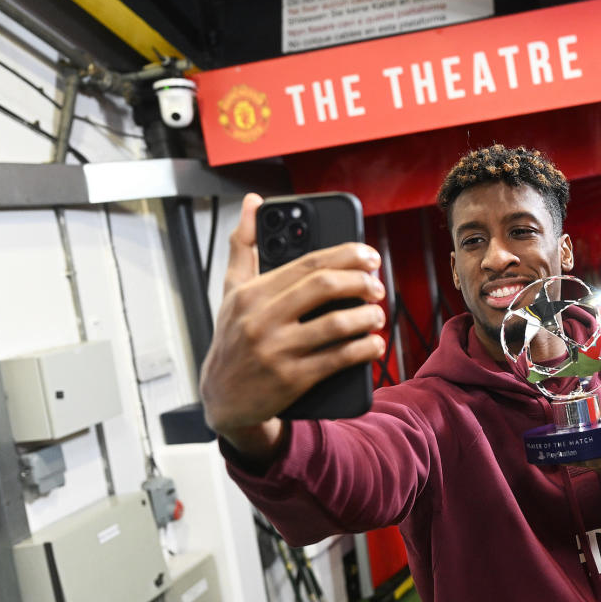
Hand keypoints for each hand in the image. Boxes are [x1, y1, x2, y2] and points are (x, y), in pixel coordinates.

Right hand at [199, 193, 387, 456]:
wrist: (222, 400)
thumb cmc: (233, 339)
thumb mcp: (231, 291)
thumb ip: (243, 245)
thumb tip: (253, 201)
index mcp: (251, 292)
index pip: (308, 263)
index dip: (347, 255)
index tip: (370, 256)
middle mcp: (261, 319)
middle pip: (324, 287)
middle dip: (361, 282)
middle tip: (377, 286)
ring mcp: (276, 351)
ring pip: (336, 324)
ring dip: (367, 317)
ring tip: (376, 315)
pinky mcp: (291, 380)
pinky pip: (338, 359)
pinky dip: (364, 349)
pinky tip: (374, 344)